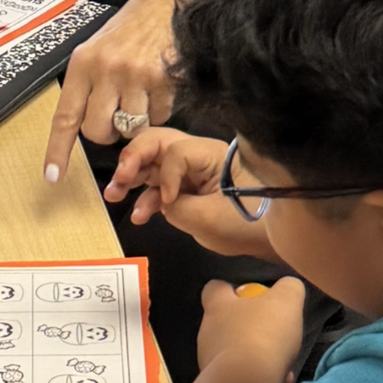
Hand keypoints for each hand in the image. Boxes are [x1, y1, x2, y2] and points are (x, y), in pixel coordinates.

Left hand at [44, 0, 181, 179]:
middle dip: (108, 131)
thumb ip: (88, 84)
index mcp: (83, 64)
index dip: (58, 150)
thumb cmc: (132, 26)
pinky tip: (159, 86)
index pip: (65, 116)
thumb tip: (82, 125)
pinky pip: (159, 117)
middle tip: (117, 110)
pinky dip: (160, 109)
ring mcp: (135, 76)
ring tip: (141, 92)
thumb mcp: (98, 47)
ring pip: (130, 129)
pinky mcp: (163, 80)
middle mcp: (106, 71)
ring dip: (136, 121)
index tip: (53, 176)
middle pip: (99, 132)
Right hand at [103, 131, 271, 255]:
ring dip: (131, 178)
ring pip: (152, 164)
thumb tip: (161, 200)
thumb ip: (176, 206)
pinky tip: (137, 216)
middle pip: (157, 143)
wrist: (271, 240)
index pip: (175, 152)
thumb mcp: (210, 218)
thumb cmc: (248, 224)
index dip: (166, 176)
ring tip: (112, 195)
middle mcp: (197, 157)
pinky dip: (147, 199)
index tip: (169, 201)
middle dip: (133, 158)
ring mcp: (191, 173)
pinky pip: (160, 188)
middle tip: (119, 178)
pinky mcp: (188, 190)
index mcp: (210, 154)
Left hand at [195, 277, 306, 382]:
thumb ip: (289, 288)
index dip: (231, 288)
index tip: (250, 294)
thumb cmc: (263, 334)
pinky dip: (256, 377)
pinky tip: (277, 381)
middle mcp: (207, 330)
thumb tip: (289, 286)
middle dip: (249, 327)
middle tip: (273, 332)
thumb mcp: (286, 301)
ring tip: (281, 363)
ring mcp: (208, 359)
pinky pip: (238, 376)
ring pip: (235, 352)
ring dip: (256, 356)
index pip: (214, 288)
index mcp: (217, 305)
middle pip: (226, 322)